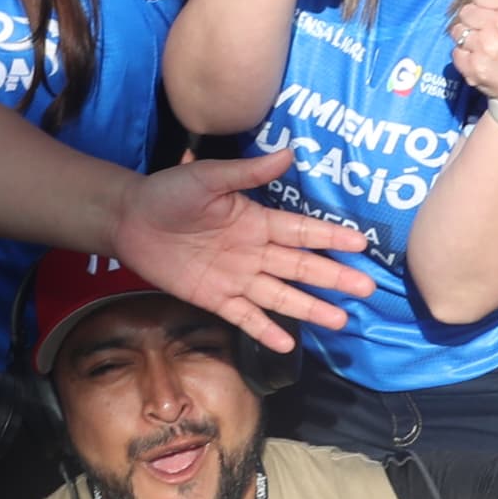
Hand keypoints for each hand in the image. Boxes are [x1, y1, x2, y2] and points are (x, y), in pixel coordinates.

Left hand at [105, 149, 375, 352]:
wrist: (130, 220)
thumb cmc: (169, 192)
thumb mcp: (208, 177)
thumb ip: (248, 172)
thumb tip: (289, 153)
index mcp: (256, 221)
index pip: (302, 232)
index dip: (331, 238)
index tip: (362, 244)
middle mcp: (254, 252)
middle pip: (301, 267)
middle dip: (334, 277)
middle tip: (367, 288)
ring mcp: (237, 278)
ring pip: (281, 296)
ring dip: (310, 308)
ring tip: (341, 320)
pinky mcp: (215, 298)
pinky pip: (245, 317)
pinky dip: (265, 331)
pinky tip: (288, 345)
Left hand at [449, 0, 497, 105]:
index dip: (488, 5)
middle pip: (467, 10)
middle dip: (478, 21)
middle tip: (497, 36)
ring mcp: (486, 48)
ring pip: (458, 30)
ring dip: (468, 39)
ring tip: (489, 48)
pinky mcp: (473, 67)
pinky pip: (455, 52)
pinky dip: (465, 58)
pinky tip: (484, 63)